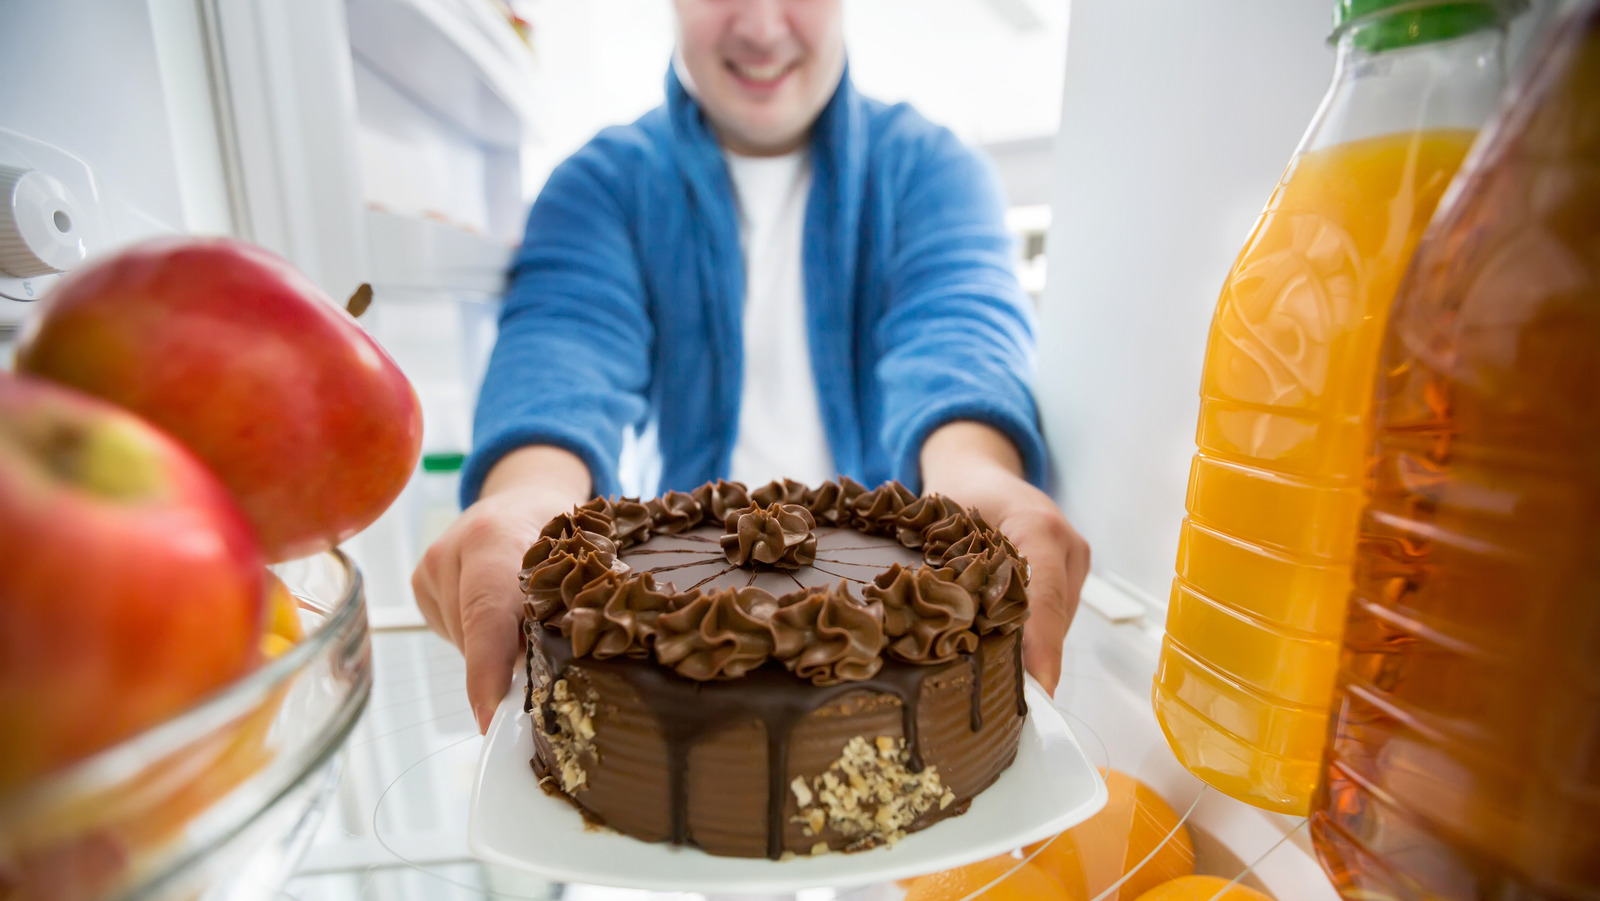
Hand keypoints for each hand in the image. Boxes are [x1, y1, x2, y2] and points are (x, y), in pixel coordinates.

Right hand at [411, 446, 590, 732]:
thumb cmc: (561, 531)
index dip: (488, 668)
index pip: (486, 613)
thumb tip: (559, 681)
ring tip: (524, 617)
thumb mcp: (578, 558)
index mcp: (495, 537)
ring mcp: (430, 567)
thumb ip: (566, 610)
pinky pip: (454, 633)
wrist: (523, 496)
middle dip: (508, 664)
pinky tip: (499, 610)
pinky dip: (480, 637)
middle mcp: (453, 550)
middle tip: (547, 663)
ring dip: (496, 650)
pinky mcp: (420, 583)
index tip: (490, 715)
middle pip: (476, 638)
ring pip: (464, 642)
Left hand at [920, 423, 1088, 694]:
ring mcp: (1074, 560)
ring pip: (1056, 623)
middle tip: (999, 705)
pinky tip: (1003, 658)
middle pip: (1053, 618)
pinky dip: (1031, 638)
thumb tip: (940, 633)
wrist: (979, 471)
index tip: (1040, 689)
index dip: (1039, 644)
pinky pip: (1054, 616)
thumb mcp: (942, 527)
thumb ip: (948, 572)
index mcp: (1036, 525)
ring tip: (996, 687)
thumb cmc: (955, 496)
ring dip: (1029, 651)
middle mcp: (1066, 544)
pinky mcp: (1071, 574)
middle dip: (1029, 659)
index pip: (1043, 595)